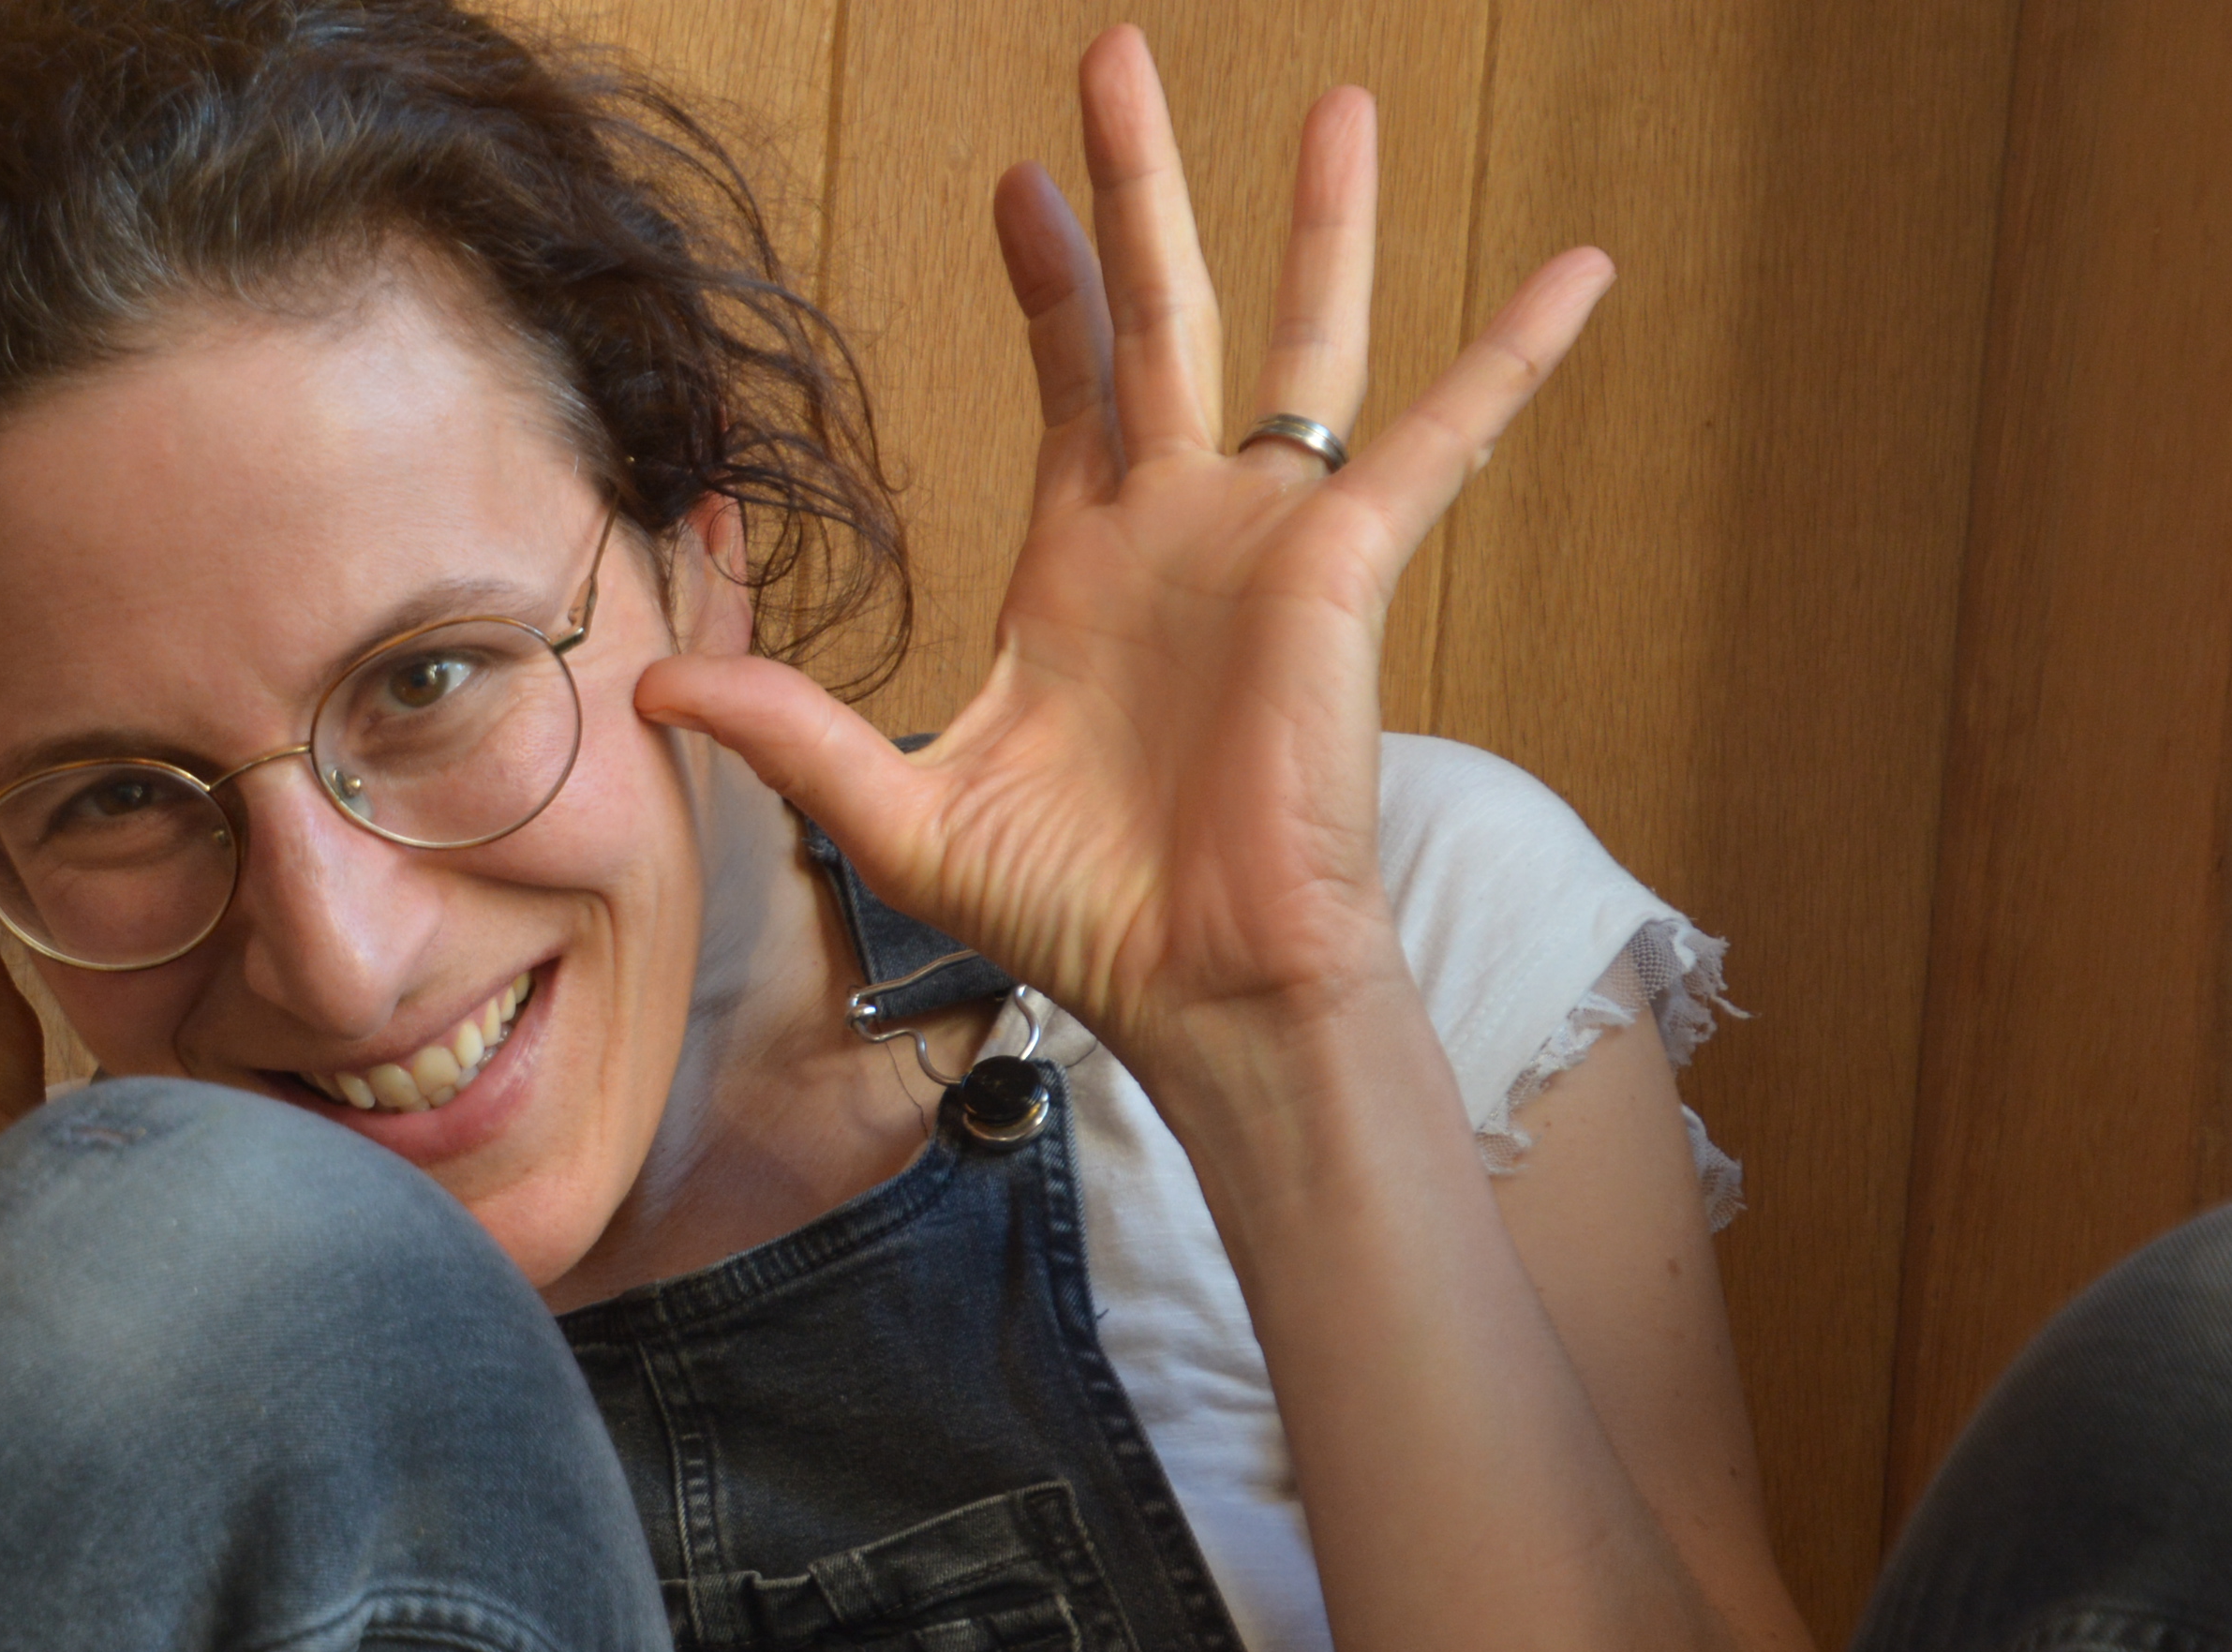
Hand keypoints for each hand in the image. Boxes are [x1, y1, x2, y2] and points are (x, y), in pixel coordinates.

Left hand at [638, 32, 1612, 1099]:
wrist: (1190, 980)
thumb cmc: (1070, 912)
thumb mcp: (898, 811)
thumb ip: (788, 729)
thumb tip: (653, 681)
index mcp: (1077, 563)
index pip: (1064, 380)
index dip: (1043, 278)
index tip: (1013, 185)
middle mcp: (1175, 526)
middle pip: (1157, 311)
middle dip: (1137, 186)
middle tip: (1115, 60)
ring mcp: (1263, 538)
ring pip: (1298, 339)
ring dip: (1319, 223)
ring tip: (1338, 105)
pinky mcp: (1342, 569)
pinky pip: (1442, 441)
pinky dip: (1511, 359)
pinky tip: (1578, 274)